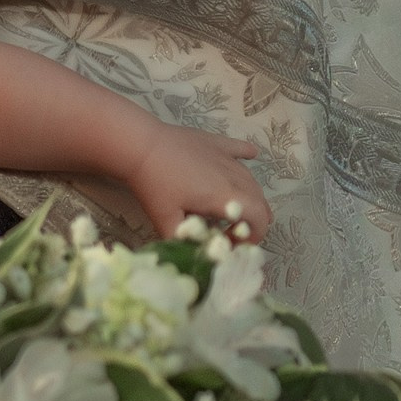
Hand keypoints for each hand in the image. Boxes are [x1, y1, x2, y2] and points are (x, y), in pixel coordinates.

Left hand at [127, 129, 271, 244]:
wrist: (142, 146)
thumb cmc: (155, 184)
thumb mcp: (166, 221)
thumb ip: (183, 242)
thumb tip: (193, 257)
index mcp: (225, 197)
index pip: (259, 218)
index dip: (255, 235)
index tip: (237, 244)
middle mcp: (234, 176)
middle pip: (259, 200)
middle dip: (253, 220)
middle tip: (231, 231)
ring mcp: (227, 157)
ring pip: (251, 180)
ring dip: (250, 197)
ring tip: (233, 208)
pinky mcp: (217, 143)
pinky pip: (240, 149)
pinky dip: (247, 156)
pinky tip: (252, 155)